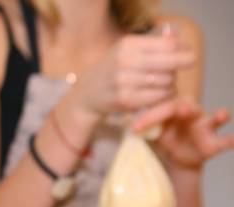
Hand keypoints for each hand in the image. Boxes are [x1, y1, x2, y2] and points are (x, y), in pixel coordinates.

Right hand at [67, 32, 193, 123]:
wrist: (86, 94)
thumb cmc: (113, 69)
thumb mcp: (128, 50)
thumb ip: (154, 43)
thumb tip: (179, 40)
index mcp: (128, 44)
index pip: (169, 45)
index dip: (183, 50)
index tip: (186, 54)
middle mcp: (125, 60)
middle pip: (171, 63)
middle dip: (178, 69)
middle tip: (175, 71)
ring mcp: (124, 81)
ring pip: (166, 81)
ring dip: (171, 84)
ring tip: (164, 84)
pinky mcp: (125, 99)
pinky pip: (157, 97)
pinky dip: (163, 96)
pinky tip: (159, 94)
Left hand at [133, 97, 233, 170]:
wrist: (175, 159)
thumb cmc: (164, 137)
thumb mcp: (150, 130)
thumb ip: (140, 124)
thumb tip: (121, 117)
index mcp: (174, 107)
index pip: (163, 106)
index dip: (150, 116)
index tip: (134, 127)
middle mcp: (191, 114)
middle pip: (186, 108)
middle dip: (182, 109)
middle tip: (179, 109)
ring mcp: (204, 128)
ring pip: (212, 120)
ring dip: (217, 117)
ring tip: (222, 114)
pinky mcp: (212, 144)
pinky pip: (223, 142)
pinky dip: (230, 140)